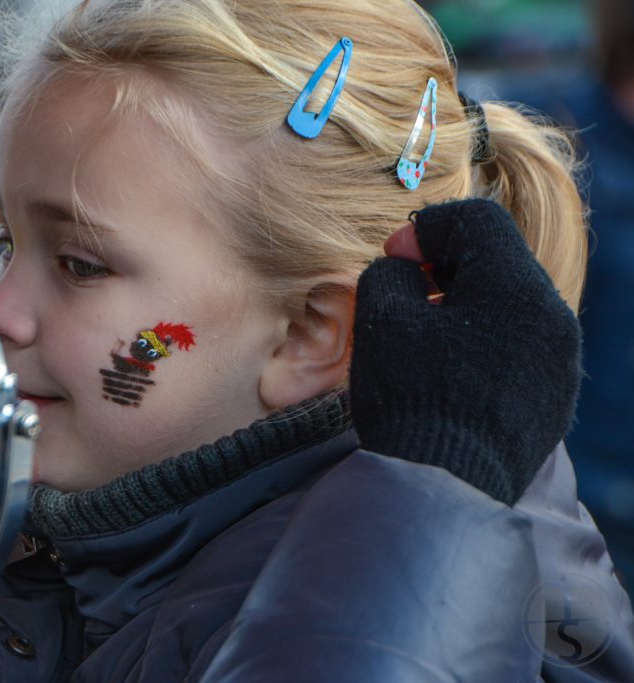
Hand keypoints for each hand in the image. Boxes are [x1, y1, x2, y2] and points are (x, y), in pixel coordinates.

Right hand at [349, 199, 581, 504]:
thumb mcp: (382, 321)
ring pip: (512, 308)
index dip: (426, 227)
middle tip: (403, 290)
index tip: (392, 255)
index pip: (476, 222)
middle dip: (445, 265)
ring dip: (466, 305)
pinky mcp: (554, 400)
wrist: (444, 488)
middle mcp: (553, 318)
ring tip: (425, 336)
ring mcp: (560, 363)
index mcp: (515, 288)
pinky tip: (450, 373)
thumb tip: (407, 270)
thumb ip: (391, 274)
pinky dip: (485, 344)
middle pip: (499, 262)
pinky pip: (521, 350)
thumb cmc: (411, 395)